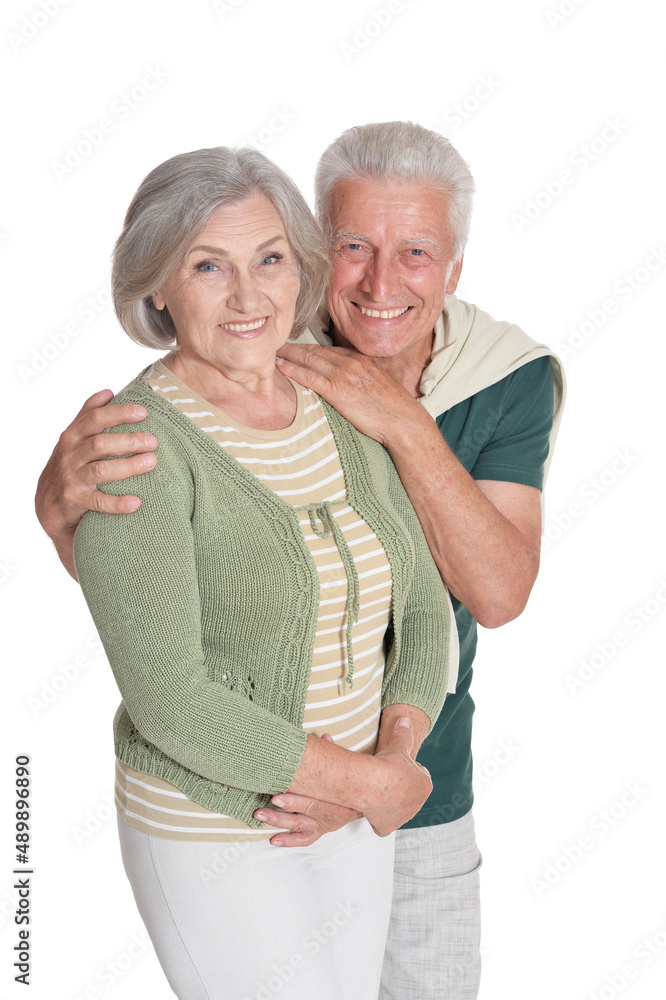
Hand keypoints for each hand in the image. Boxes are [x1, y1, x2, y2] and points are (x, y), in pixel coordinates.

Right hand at [35, 389, 159, 577]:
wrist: (49, 505)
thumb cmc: (68, 465)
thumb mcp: (73, 438)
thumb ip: (88, 415)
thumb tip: (108, 391)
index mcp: (72, 436)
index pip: (95, 418)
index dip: (119, 413)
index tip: (144, 412)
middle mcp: (69, 455)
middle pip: (99, 444)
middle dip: (128, 440)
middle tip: (153, 441)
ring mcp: (71, 479)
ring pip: (100, 470)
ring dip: (128, 466)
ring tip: (151, 462)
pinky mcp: (75, 501)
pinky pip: (98, 502)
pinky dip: (117, 503)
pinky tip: (136, 502)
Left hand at [254, 733, 359, 846]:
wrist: (368, 799)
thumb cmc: (350, 780)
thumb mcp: (344, 766)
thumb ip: (333, 753)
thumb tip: (323, 737)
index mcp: (336, 798)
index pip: (315, 800)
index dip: (295, 799)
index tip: (278, 794)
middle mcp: (330, 814)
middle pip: (306, 812)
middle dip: (285, 807)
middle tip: (268, 801)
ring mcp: (324, 824)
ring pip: (300, 826)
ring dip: (280, 821)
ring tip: (261, 814)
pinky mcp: (321, 831)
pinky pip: (305, 839)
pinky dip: (289, 841)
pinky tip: (274, 839)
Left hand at [276, 343, 420, 444]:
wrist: (403, 421)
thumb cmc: (394, 410)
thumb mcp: (378, 387)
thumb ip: (362, 381)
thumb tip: (352, 388)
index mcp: (361, 360)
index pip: (328, 350)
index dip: (309, 348)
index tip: (295, 348)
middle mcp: (351, 362)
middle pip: (315, 350)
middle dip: (293, 347)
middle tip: (275, 343)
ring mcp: (344, 374)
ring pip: (309, 359)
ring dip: (288, 355)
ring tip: (271, 353)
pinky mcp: (338, 390)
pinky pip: (310, 376)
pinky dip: (293, 370)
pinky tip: (280, 367)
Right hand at [362, 717, 431, 836]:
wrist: (372, 783)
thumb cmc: (387, 765)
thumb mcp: (398, 745)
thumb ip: (403, 734)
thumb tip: (406, 720)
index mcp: (425, 785)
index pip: (419, 777)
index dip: (407, 770)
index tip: (396, 766)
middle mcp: (417, 804)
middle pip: (408, 795)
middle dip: (399, 788)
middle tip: (386, 778)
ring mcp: (402, 817)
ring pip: (397, 810)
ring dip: (390, 803)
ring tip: (377, 791)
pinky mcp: (387, 826)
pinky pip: (383, 825)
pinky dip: (378, 820)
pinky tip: (371, 810)